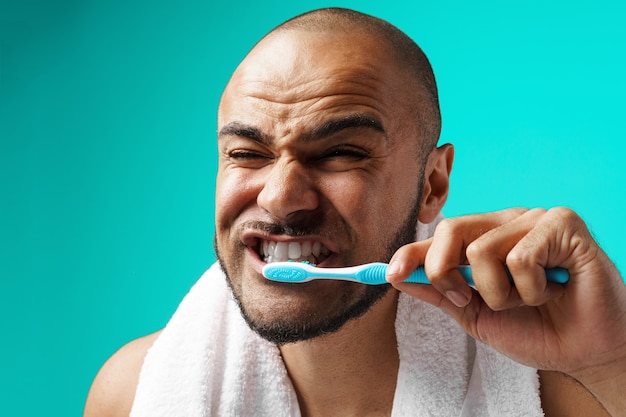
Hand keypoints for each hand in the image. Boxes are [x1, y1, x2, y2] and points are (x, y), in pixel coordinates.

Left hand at [386, 208, 625, 413]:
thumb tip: (399, 278)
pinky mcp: (563, 224)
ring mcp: (535, 219)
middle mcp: (507, 222)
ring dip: (501, 294)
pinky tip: (554, 290)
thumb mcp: (476, 314)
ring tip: (529, 299)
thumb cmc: (536, 329)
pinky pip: (520, 257)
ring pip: (482, 250)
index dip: (411, 253)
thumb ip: (440, 293)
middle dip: (446, 274)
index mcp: (487, 237)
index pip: (440, 236)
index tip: (388, 275)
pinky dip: (531, 289)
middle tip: (469, 300)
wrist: (585, 351)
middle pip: (452, 229)